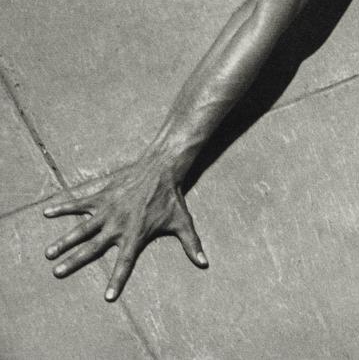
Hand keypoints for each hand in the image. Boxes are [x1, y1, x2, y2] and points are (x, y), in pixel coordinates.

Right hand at [42, 154, 207, 300]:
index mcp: (136, 234)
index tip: (108, 297)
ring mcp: (108, 208)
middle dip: (75, 260)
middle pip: (93, 246)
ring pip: (82, 227)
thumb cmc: (172, 197)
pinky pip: (80, 201)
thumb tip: (205, 263)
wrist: (163, 167)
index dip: (118, 280)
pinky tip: (47, 212)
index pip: (126, 262)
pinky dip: (63, 206)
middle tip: (58, 273)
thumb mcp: (182, 222)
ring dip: (65, 239)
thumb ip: (191, 244)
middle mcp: (118, 224)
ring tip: (49, 252)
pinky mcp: (103, 194)